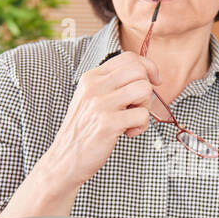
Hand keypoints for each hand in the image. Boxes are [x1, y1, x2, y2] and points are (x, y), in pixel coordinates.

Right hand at [39, 51, 161, 191]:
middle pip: (139, 71)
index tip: (154, 81)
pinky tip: (127, 133)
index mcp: (91, 78)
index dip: (148, 68)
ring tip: (132, 120)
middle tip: (137, 106)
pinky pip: (142, 115)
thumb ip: (110, 85)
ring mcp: (100, 104)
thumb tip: (143, 75)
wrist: (64, 159)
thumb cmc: (83, 131)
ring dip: (145, 107)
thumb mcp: (90, 99)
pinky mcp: (108, 123)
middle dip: (147, 89)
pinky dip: (141, 127)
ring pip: (144, 89)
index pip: (129, 58)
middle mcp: (95, 87)